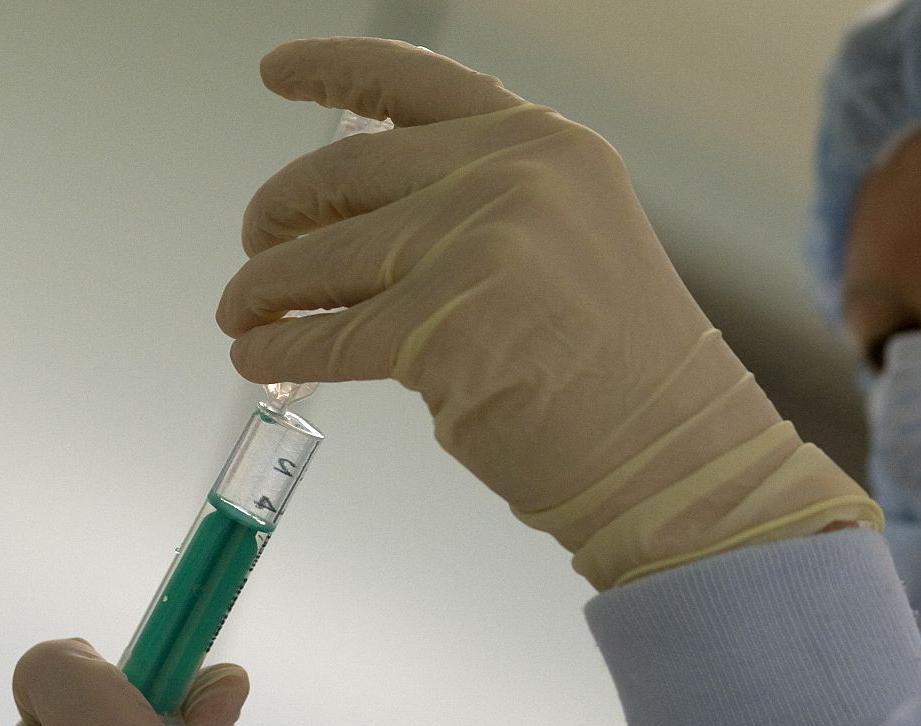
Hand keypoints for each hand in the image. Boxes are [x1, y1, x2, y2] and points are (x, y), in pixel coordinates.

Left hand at [219, 38, 878, 590]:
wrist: (677, 462)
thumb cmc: (624, 379)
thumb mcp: (567, 246)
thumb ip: (477, 210)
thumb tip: (357, 225)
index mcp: (547, 145)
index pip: (416, 83)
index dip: (333, 69)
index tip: (276, 71)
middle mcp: (512, 175)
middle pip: (345, 172)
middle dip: (280, 212)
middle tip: (257, 247)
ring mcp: (476, 245)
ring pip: (321, 257)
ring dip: (262, 288)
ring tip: (242, 315)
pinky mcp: (440, 328)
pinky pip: (326, 335)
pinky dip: (278, 348)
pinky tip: (260, 356)